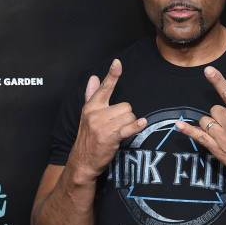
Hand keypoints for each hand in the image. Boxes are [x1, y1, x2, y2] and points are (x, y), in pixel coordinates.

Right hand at [70, 58, 146, 180]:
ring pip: (129, 116)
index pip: (104, 88)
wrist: (83, 161)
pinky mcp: (111, 137)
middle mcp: (96, 114)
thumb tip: (93, 77)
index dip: (112, 75)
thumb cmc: (88, 137)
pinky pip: (129, 127)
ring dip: (129, 124)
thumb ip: (91, 95)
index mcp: (91, 107)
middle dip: (126, 116)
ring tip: (119, 132)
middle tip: (117, 126)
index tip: (117, 63)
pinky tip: (142, 124)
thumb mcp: (87, 116)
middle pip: (125, 106)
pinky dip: (137, 126)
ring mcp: (103, 125)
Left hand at [175, 66, 225, 194]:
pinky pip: (198, 137)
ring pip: (205, 121)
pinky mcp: (217, 150)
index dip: (217, 80)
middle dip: (218, 113)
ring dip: (210, 123)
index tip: (208, 70)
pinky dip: (188, 130)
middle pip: (214, 109)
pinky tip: (179, 125)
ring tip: (221, 131)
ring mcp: (222, 138)